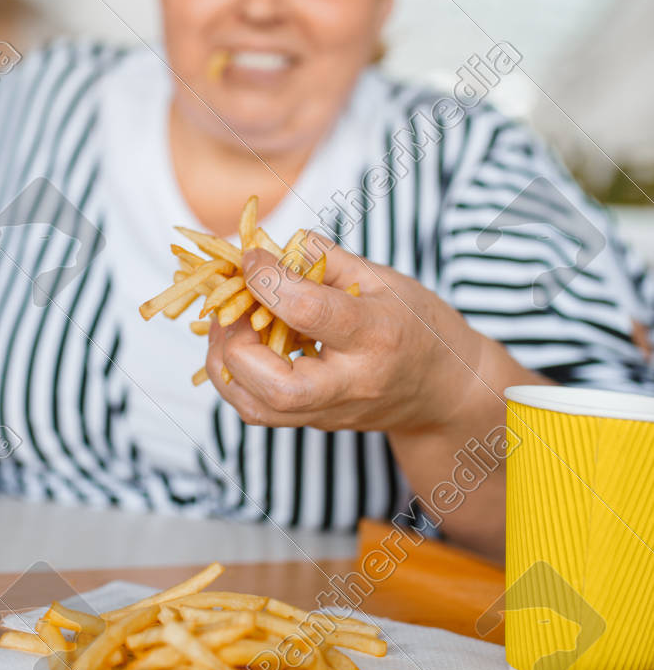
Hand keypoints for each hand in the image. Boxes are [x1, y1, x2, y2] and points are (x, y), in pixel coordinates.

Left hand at [205, 236, 493, 435]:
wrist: (444, 390)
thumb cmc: (418, 325)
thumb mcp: (385, 278)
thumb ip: (327, 260)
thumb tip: (274, 246)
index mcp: (376, 334)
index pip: (309, 311)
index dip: (267, 279)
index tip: (250, 257)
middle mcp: (353, 382)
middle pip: (279, 388)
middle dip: (237, 344)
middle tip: (231, 308)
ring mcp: (332, 411)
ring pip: (258, 409)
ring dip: (225, 363)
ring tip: (228, 323)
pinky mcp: (314, 423)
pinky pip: (258, 411)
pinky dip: (234, 377)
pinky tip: (239, 344)